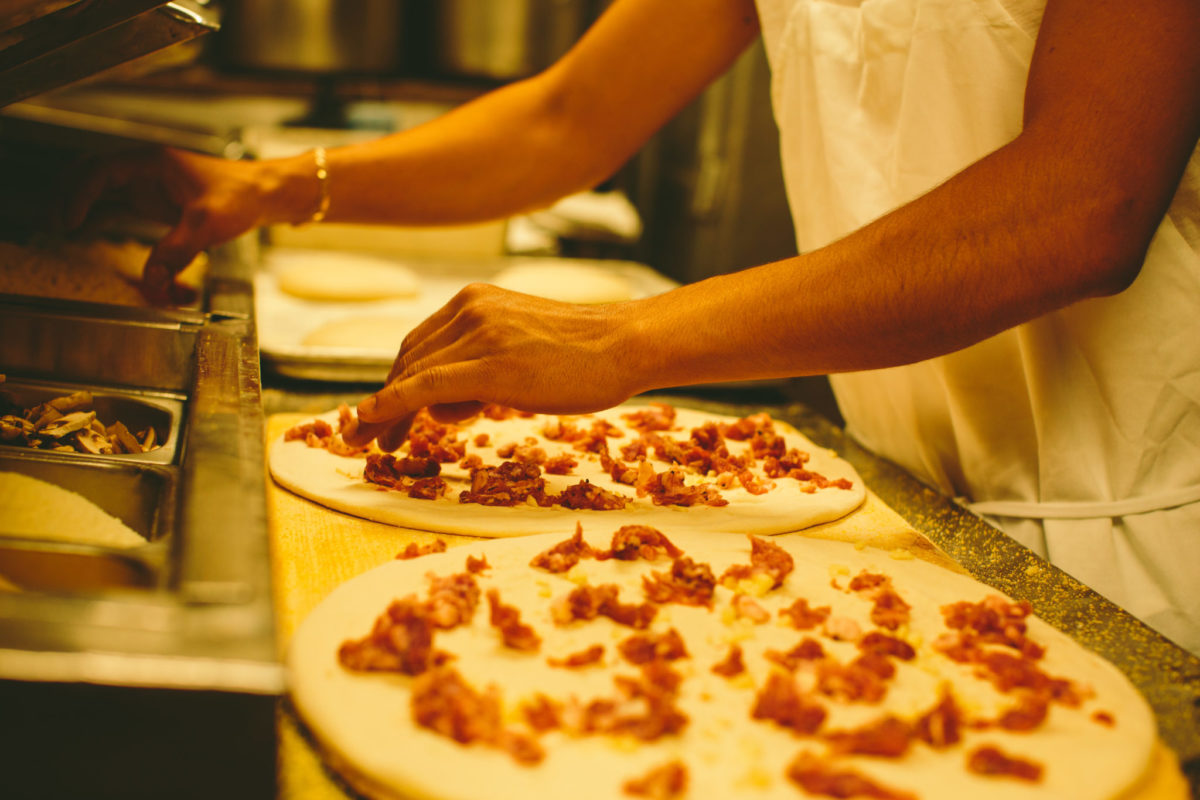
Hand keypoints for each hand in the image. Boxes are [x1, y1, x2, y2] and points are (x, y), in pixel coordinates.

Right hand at [58, 147, 272, 303]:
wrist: (268, 195)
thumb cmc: (243, 195)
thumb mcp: (208, 223)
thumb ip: (178, 250)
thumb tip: (153, 278)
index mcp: (153, 162)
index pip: (100, 171)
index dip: (78, 194)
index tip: (69, 221)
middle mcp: (148, 171)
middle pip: (94, 177)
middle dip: (72, 197)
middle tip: (58, 225)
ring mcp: (152, 187)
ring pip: (106, 193)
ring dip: (87, 208)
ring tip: (68, 230)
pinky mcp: (161, 204)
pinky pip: (126, 210)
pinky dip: (111, 224)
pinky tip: (95, 235)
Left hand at [344, 283, 643, 450]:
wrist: (625, 344)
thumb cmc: (585, 355)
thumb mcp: (522, 350)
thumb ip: (480, 368)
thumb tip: (442, 404)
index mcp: (476, 299)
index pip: (420, 344)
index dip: (395, 381)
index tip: (379, 412)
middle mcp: (469, 308)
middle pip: (409, 360)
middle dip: (384, 401)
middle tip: (365, 436)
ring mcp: (478, 334)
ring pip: (411, 376)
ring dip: (384, 413)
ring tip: (375, 445)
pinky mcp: (489, 364)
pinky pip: (424, 387)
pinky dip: (389, 407)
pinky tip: (371, 424)